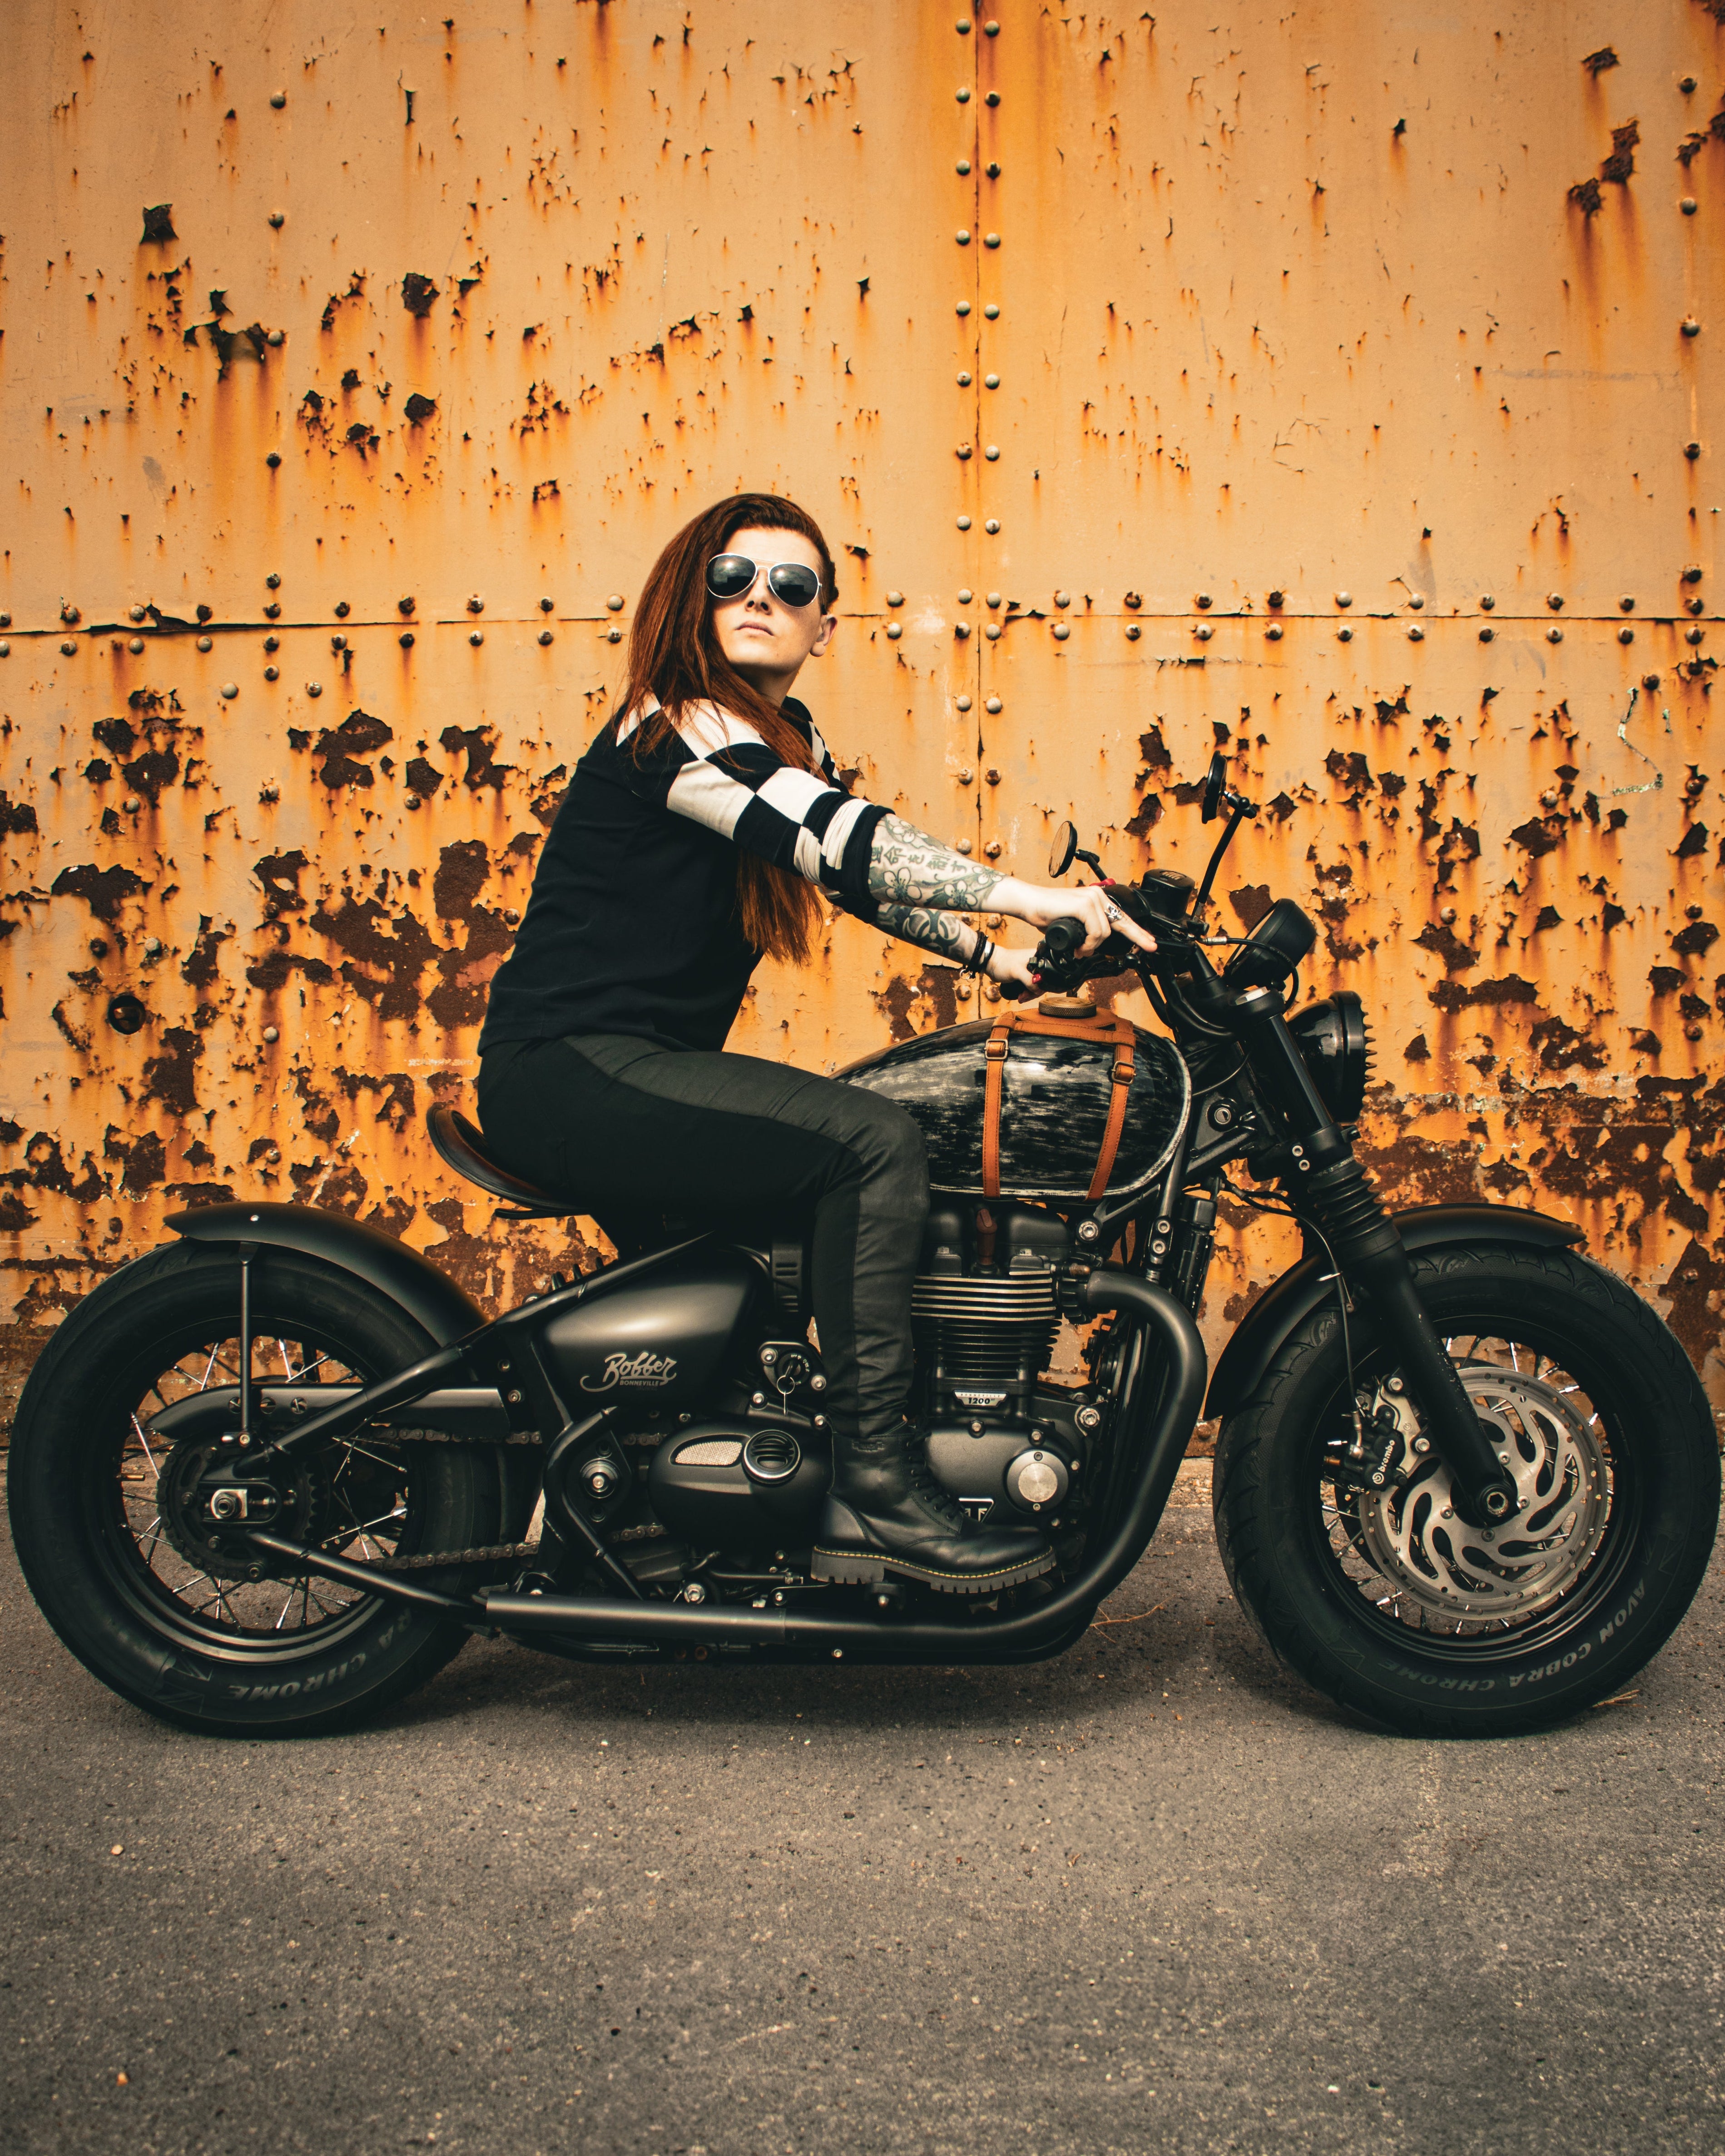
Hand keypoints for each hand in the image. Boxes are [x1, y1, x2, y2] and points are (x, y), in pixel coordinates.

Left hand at [989, 945, 1044, 996]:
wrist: (991, 963)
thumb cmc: (1002, 962)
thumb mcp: (1017, 972)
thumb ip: (1029, 980)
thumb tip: (1038, 990)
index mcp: (1039, 957)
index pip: (1048, 974)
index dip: (1042, 986)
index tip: (1034, 992)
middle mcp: (1037, 963)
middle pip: (1042, 982)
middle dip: (1034, 992)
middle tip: (1025, 996)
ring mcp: (1031, 969)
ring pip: (1036, 986)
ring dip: (1029, 994)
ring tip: (1021, 997)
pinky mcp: (1025, 975)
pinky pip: (1030, 986)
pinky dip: (1026, 992)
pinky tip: (1021, 996)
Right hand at [991, 878, 1157, 958]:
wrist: (1030, 904)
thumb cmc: (1047, 915)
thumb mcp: (1072, 926)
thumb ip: (1086, 932)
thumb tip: (1092, 948)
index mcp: (1096, 900)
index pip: (1120, 917)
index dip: (1136, 931)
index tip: (1149, 941)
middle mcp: (1097, 896)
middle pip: (1121, 923)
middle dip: (1137, 936)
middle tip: (1151, 947)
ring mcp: (1091, 899)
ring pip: (1104, 932)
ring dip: (1091, 947)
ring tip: (1079, 950)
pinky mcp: (1083, 904)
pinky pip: (1094, 931)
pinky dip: (1087, 944)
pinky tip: (1078, 947)